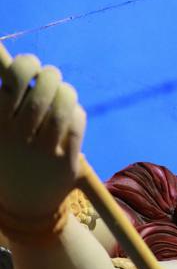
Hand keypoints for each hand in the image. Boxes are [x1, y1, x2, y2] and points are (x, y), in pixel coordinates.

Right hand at [0, 47, 85, 217]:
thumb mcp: (0, 133)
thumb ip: (5, 105)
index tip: (29, 63)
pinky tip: (71, 111)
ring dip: (66, 92)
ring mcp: (43, 152)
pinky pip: (76, 125)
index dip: (24, 66)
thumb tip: (17, 65)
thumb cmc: (10, 156)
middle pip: (41, 94)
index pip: (12, 83)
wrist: (23, 204)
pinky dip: (76, 111)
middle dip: (49, 76)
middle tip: (50, 75)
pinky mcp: (66, 162)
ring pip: (62, 108)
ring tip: (62, 91)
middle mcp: (18, 138)